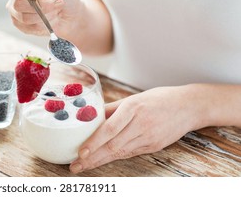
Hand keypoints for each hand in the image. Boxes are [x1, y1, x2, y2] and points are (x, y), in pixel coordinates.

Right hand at [0, 0, 83, 36]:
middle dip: (42, 6)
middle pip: (17, 4)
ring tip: (56, 10)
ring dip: (45, 15)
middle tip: (58, 2)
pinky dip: (44, 24)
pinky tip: (50, 19)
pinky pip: (29, 28)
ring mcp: (16, 12)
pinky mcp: (21, 26)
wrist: (72, 15)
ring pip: (24, 18)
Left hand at [69, 85, 207, 172]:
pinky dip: (115, 158)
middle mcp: (141, 124)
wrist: (189, 106)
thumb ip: (112, 108)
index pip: (110, 129)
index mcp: (133, 108)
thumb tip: (90, 116)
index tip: (80, 152)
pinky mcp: (154, 146)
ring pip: (120, 153)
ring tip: (84, 166)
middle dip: (92, 158)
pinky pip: (130, 153)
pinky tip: (102, 161)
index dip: (94, 142)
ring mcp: (149, 137)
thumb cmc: (159, 98)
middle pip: (113, 145)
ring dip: (100, 161)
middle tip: (75, 166)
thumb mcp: (134, 98)